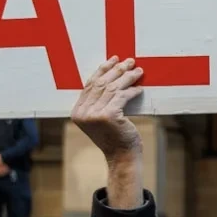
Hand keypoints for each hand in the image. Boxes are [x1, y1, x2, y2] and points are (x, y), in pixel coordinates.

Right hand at [70, 57, 146, 203]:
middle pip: (101, 83)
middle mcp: (82, 113)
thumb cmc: (115, 136)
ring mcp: (94, 114)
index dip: (103, 70)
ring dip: (127, 77)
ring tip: (138, 71)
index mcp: (77, 112)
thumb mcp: (101, 117)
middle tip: (130, 61)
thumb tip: (111, 75)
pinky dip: (133, 91)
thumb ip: (99, 100)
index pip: (90, 84)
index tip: (114, 60)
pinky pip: (122, 96)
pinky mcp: (108, 115)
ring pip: (113, 88)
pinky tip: (140, 89)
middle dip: (117, 70)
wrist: (121, 156)